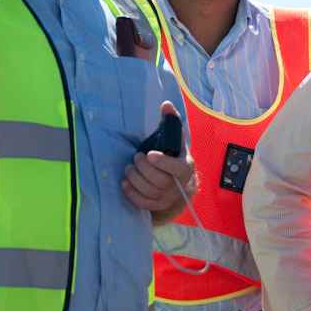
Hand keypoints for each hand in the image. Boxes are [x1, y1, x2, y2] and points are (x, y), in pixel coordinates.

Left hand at [122, 102, 194, 222]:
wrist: (180, 184)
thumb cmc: (174, 157)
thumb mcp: (176, 140)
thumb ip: (172, 122)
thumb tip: (166, 104)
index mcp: (185, 168)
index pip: (175, 169)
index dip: (162, 162)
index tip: (149, 154)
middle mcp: (178, 186)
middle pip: (159, 181)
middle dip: (143, 168)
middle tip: (136, 158)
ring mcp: (167, 198)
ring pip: (149, 192)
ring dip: (135, 179)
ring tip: (129, 168)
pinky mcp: (157, 206)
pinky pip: (143, 203)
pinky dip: (132, 193)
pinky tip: (125, 182)